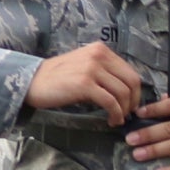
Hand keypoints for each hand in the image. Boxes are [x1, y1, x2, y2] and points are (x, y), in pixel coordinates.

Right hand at [24, 42, 144, 124]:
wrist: (34, 81)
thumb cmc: (60, 78)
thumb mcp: (85, 66)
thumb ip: (105, 72)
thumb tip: (127, 91)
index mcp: (101, 50)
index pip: (130, 72)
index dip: (136, 92)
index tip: (131, 105)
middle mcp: (98, 55)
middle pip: (131, 82)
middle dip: (133, 102)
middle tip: (127, 114)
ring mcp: (92, 69)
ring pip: (123, 93)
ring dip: (124, 110)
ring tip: (117, 118)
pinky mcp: (85, 84)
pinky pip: (110, 102)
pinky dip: (115, 114)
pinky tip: (111, 120)